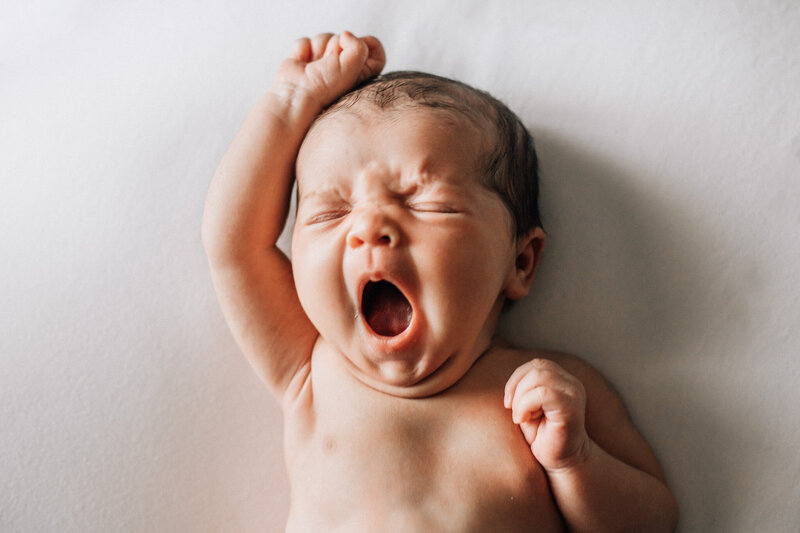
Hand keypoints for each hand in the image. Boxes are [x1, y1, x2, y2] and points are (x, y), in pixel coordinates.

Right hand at [273, 31, 384, 109]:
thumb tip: (345, 34)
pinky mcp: (306, 59)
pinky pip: (306, 41)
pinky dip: (302, 51)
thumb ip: (359, 46)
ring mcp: (324, 62)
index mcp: (360, 70)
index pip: (374, 48)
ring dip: (318, 48)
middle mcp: (343, 66)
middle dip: (335, 45)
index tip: (360, 47)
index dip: (367, 42)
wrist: (297, 94)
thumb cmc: (326, 86)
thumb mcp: (353, 66)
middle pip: (345, 37)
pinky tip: (302, 65)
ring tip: (315, 65)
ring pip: (325, 37)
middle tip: (329, 63)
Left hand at [504, 358, 590, 472]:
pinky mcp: (571, 408)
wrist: (561, 463)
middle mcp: (572, 384)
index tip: (508, 402)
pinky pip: (542, 393)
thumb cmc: (542, 437)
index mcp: (563, 381)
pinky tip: (524, 420)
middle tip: (513, 410)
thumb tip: (511, 381)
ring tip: (521, 417)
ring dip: (521, 397)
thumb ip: (524, 389)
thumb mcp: (528, 407)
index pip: (536, 364)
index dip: (517, 378)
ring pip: (538, 377)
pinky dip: (525, 405)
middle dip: (517, 387)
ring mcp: (573, 395)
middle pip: (537, 368)